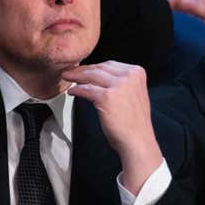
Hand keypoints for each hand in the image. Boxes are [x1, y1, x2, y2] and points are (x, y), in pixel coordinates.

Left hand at [62, 61, 162, 194]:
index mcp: (137, 72)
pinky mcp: (107, 97)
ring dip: (76, 76)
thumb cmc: (134, 121)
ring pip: (91, 76)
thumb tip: (99, 75)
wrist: (138, 140)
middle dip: (83, 69)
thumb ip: (122, 82)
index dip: (94, 67)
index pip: (110, 65)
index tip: (84, 69)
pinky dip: (77, 90)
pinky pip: (86, 89)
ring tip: (67, 77)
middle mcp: (129, 75)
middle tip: (70, 72)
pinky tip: (72, 92)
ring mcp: (119, 85)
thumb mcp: (134, 93)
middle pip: (100, 68)